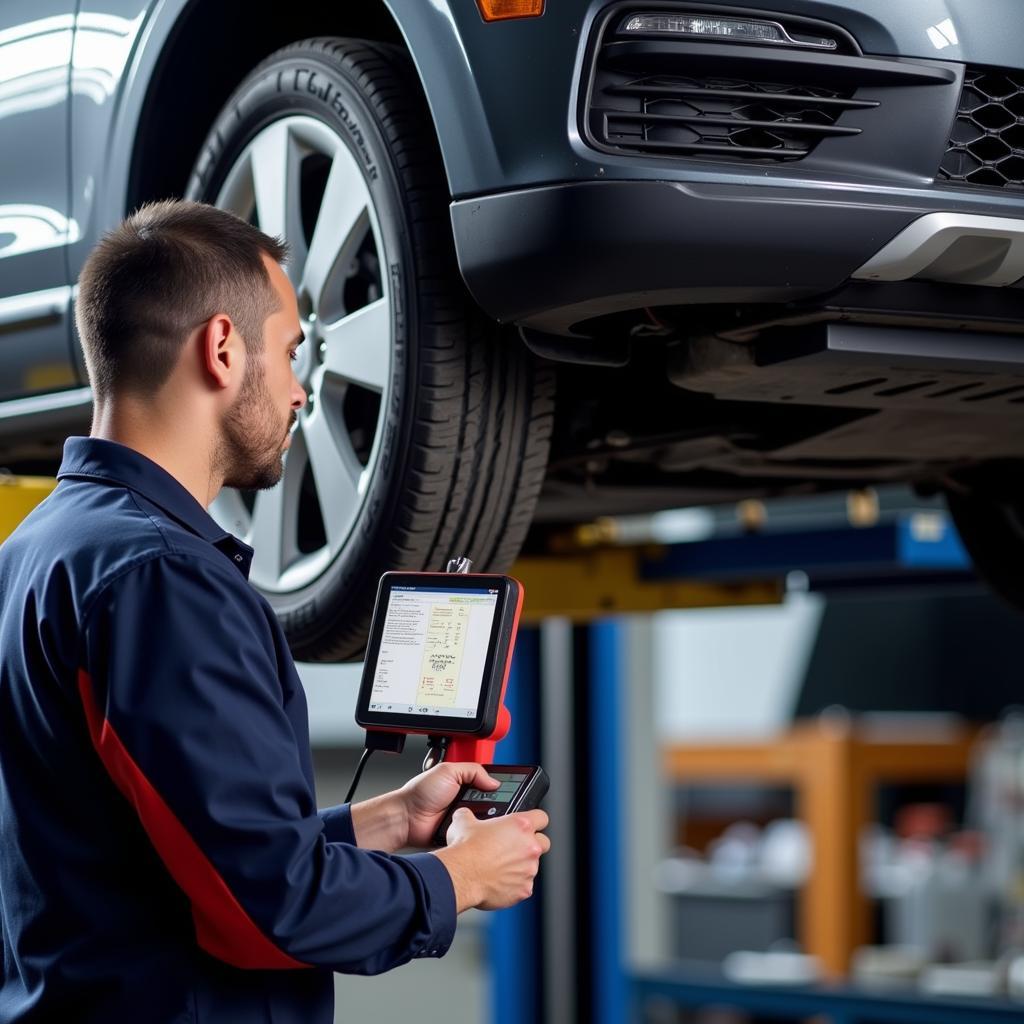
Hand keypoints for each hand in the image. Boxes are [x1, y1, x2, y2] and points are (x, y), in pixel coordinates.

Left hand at [399, 762, 499, 847]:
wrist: (406, 817)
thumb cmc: (420, 792)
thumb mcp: (448, 770)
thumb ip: (473, 770)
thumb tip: (494, 781)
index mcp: (464, 784)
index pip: (489, 785)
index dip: (500, 788)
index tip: (512, 790)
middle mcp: (466, 801)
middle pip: (492, 804)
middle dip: (496, 805)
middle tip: (495, 804)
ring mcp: (463, 818)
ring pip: (485, 821)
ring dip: (485, 820)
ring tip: (483, 816)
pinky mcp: (460, 834)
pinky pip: (474, 835)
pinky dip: (476, 833)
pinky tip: (475, 829)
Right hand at [435, 808, 550, 911]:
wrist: (460, 875)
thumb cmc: (465, 849)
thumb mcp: (464, 821)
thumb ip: (472, 815)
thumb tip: (466, 815)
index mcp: (521, 825)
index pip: (541, 817)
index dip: (535, 820)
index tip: (529, 825)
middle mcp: (530, 846)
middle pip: (544, 842)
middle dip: (532, 844)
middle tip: (515, 848)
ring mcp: (529, 869)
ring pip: (532, 866)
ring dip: (521, 866)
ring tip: (500, 868)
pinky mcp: (525, 889)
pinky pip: (524, 886)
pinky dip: (514, 885)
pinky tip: (498, 882)